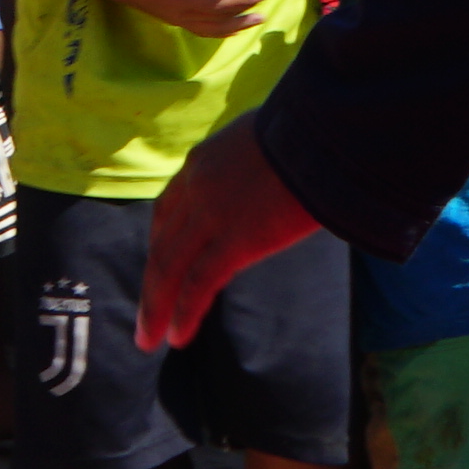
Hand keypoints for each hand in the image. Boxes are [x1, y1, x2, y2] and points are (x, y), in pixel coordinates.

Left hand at [137, 121, 317, 352]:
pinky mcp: (236, 240)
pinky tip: (178, 337)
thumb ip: (255, 164)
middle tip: (144, 319)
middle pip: (162, 244)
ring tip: (148, 340)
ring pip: (170, 268)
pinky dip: (185, 312)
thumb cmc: (311, 131)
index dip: (161, 242)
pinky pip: (199, 283)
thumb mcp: (265, 138)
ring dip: (156, 308)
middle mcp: (196, 188)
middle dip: (152, 285)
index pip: (169, 208)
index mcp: (203, 162)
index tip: (159, 266)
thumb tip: (273, 176)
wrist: (323, 129)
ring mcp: (212, 215)